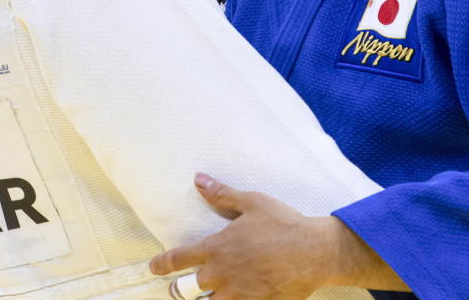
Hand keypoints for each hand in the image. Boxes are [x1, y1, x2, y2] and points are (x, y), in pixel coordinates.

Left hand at [149, 174, 350, 299]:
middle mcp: (221, 274)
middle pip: (186, 290)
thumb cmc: (283, 223)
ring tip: (203, 297)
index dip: (162, 264)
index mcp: (216, 247)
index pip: (178, 259)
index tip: (154, 267)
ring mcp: (237, 294)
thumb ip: (222, 195)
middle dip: (178, 290)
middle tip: (176, 289)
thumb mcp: (252, 202)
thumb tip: (198, 180)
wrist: (314, 252)